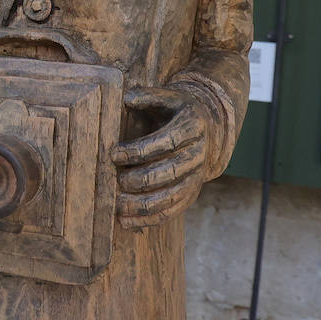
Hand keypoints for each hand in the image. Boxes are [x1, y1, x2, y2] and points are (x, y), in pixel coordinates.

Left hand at [111, 86, 209, 229]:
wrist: (206, 127)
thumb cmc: (175, 110)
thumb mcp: (167, 97)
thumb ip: (148, 96)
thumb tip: (128, 98)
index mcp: (192, 126)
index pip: (167, 141)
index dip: (140, 149)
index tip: (114, 154)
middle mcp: (199, 153)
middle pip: (170, 171)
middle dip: (141, 179)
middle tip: (116, 180)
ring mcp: (197, 176)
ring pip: (172, 195)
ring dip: (144, 204)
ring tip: (118, 206)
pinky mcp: (191, 193)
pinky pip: (172, 211)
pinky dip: (150, 219)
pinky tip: (127, 223)